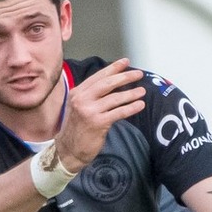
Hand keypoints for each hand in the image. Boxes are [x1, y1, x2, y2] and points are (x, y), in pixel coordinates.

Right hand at [53, 57, 144, 173]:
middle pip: (107, 84)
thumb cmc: (77, 128)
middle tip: (138, 74)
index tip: (125, 62)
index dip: (113, 68)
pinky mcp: (98, 123)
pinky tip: (139, 105)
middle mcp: (82, 100)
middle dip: (125, 77)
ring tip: (142, 91)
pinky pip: (119, 112)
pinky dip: (131, 108)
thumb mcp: (78, 107)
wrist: (69, 150)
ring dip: (131, 94)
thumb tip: (112, 83)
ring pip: (115, 98)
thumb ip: (91, 95)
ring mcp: (89, 111)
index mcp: (77, 93)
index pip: (98, 77)